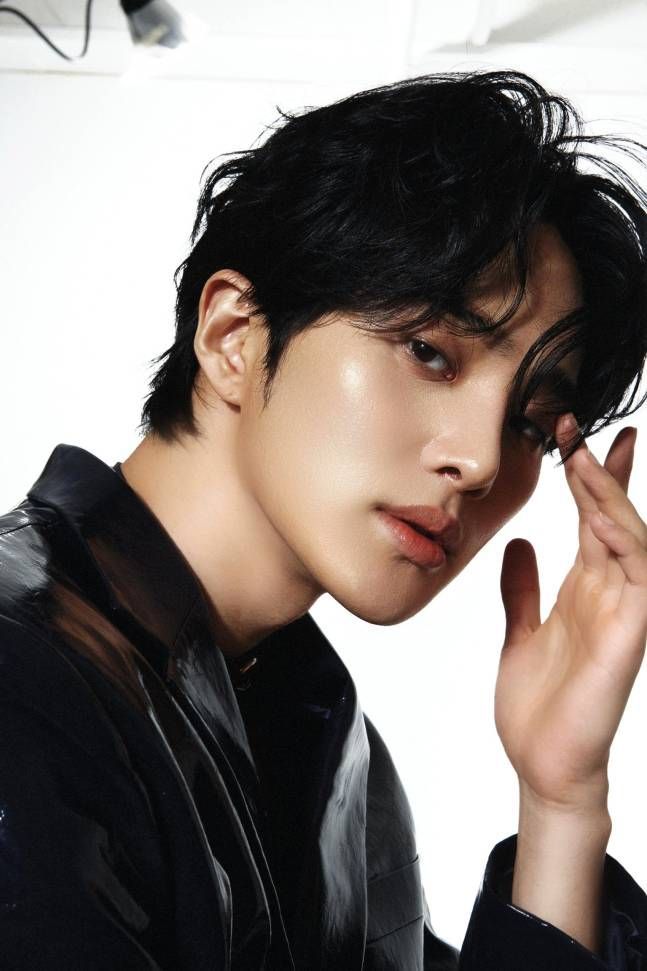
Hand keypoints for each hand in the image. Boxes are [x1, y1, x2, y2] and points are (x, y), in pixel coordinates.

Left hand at [494, 414, 646, 813]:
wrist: (542, 766)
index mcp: (584, 590)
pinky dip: (622, 543)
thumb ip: (522, 589)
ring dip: (609, 497)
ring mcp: (624, 613)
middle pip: (616, 518)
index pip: (595, 521)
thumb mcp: (520, 632)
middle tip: (585, 425)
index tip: (577, 436)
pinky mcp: (630, 637)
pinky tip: (599, 517)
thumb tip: (519, 542)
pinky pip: (638, 578)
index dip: (591, 478)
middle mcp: (610, 593)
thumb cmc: (537, 707)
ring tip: (584, 457)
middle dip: (603, 470)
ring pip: (630, 539)